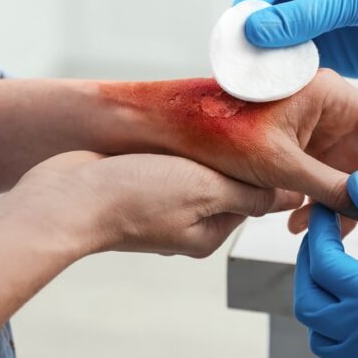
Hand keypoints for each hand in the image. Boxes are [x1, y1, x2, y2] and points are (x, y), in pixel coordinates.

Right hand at [9, 151, 301, 257]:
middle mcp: (187, 225)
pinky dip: (174, 149)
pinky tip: (169, 133)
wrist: (65, 196)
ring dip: (200, 150)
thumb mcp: (205, 191)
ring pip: (197, 172)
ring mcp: (160, 207)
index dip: (262, 167)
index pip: (254, 198)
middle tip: (228, 124)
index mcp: (209, 233)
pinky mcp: (138, 188)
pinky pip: (169, 166)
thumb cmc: (135, 195)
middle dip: (229, 156)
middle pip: (225, 185)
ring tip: (199, 125)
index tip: (265, 134)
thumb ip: (249, 194)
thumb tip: (292, 198)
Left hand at [98, 68, 357, 256]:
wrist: (166, 126)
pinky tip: (299, 228)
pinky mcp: (295, 142)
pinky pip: (321, 176)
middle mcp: (330, 107)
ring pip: (349, 173)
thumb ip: (331, 190)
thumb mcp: (278, 165)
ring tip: (338, 246)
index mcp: (333, 95)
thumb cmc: (215, 130)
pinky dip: (318, 203)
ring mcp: (313, 126)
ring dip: (346, 210)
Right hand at [235, 0, 357, 97]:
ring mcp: (328, 28)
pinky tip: (281, 97)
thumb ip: (309, 12)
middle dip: (251, 42)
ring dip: (267, 66)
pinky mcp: (341, 58)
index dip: (247, 8)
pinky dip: (289, 82)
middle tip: (237, 70)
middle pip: (267, 18)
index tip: (236, 37)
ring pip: (281, 47)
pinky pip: (303, 69)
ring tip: (254, 88)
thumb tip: (255, 29)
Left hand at [294, 172, 357, 357]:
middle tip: (323, 237)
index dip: (318, 230)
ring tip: (337, 272)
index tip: (327, 207)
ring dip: (320, 303)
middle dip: (308, 265)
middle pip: (310, 304)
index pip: (323, 264)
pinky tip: (354, 319)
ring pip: (323, 341)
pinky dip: (337, 346)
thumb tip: (356, 184)